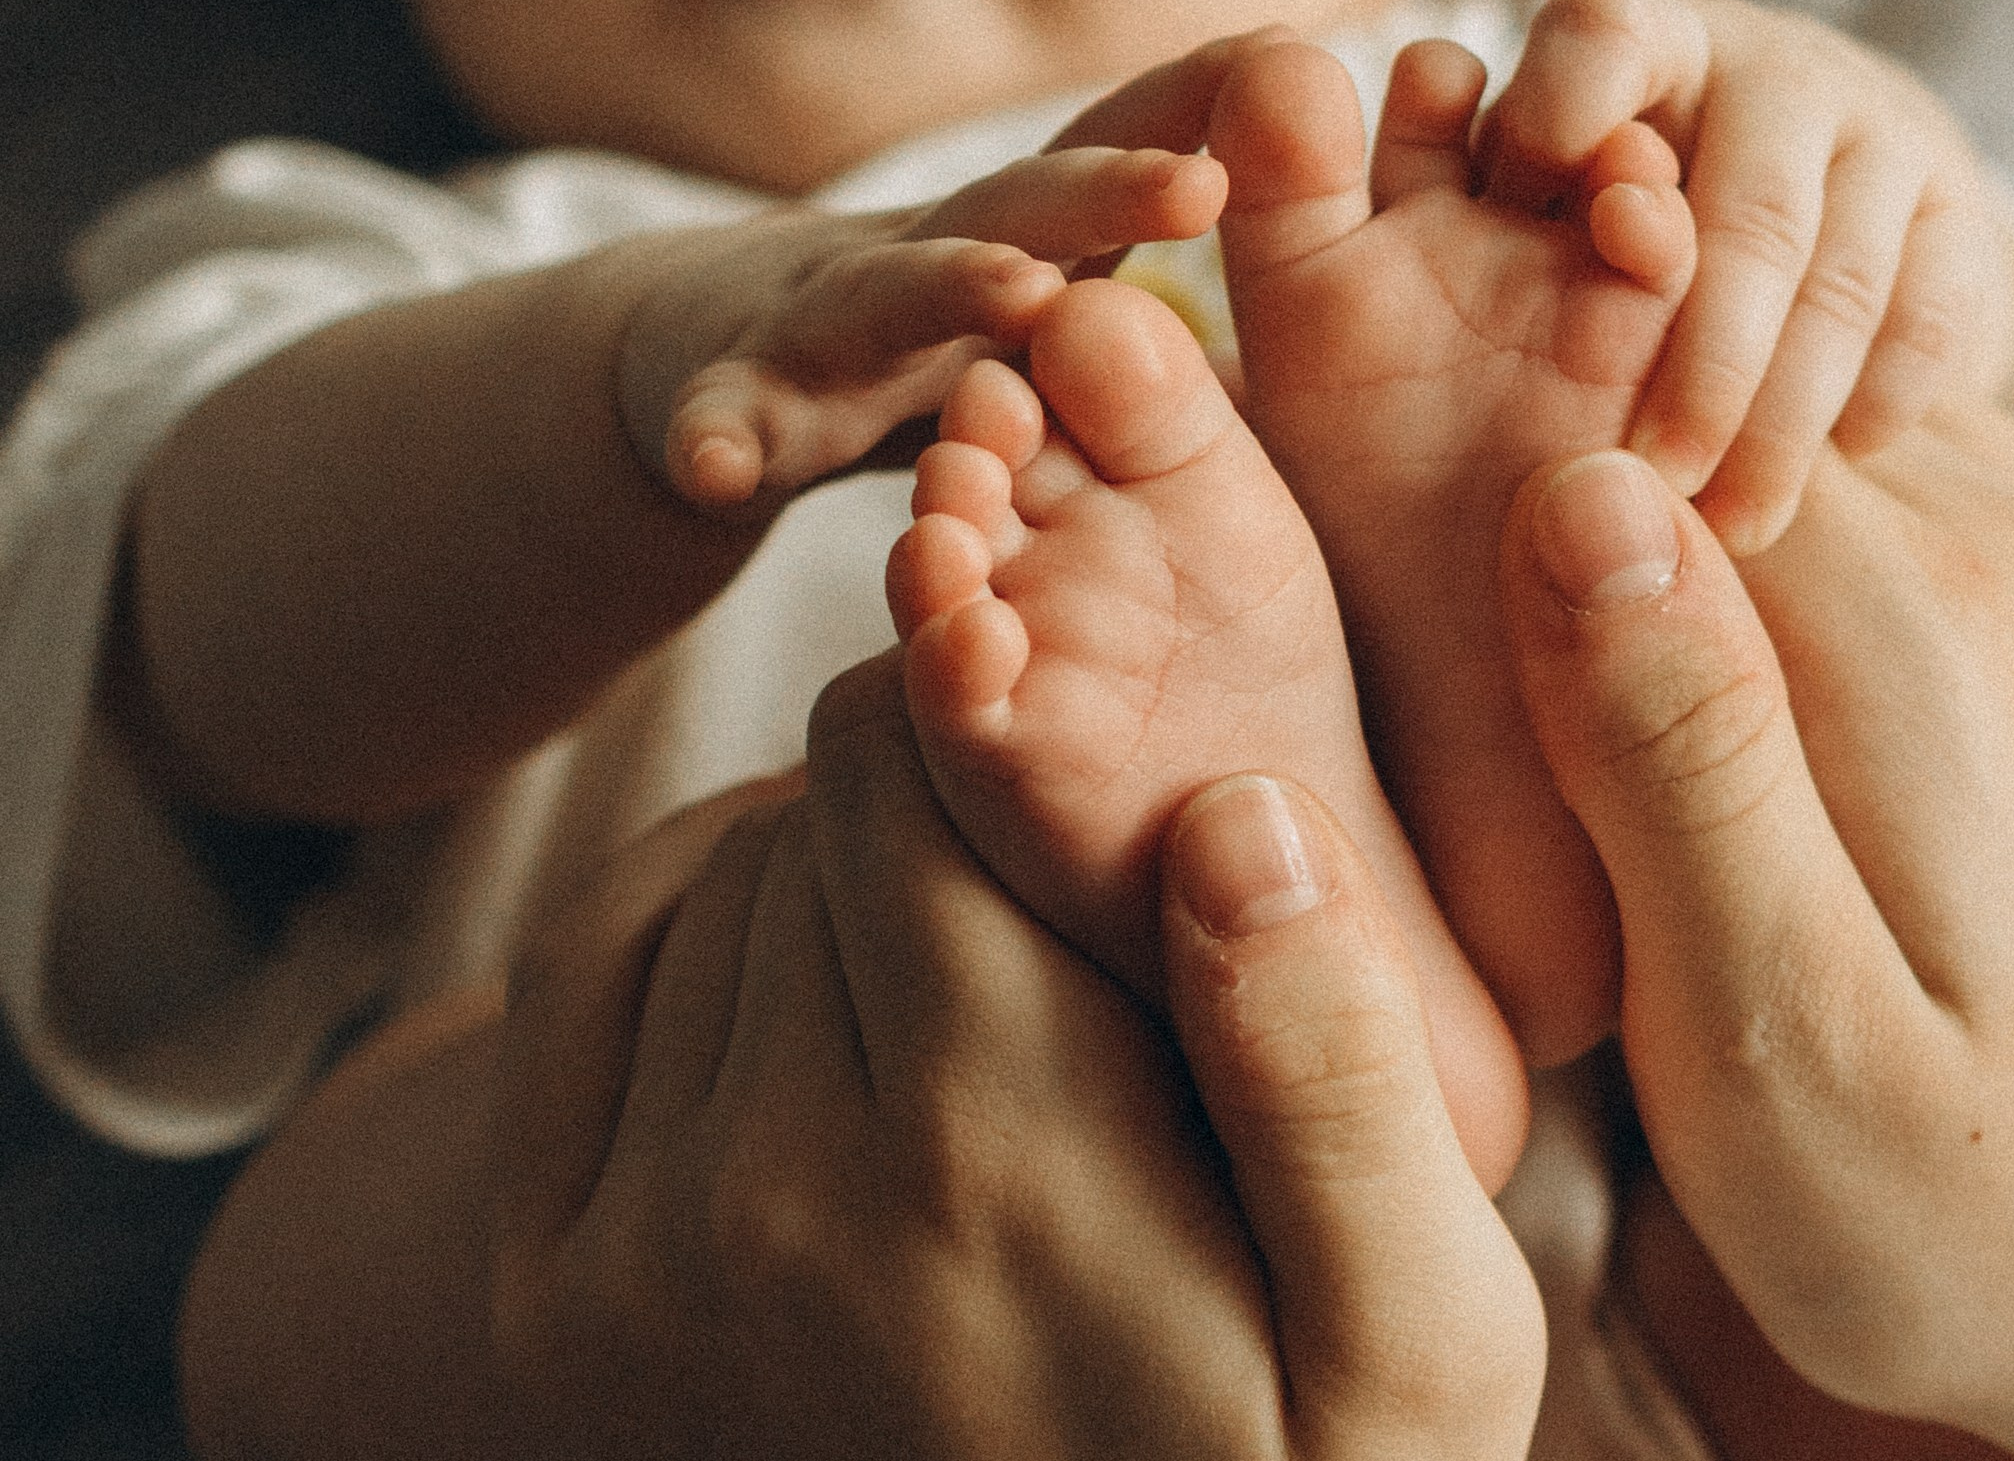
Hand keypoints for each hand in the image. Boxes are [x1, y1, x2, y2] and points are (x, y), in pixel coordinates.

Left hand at [489, 651, 1541, 1458]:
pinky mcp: (563, 1296)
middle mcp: (775, 1195)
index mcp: (997, 1153)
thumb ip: (1341, 1080)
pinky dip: (706, 911)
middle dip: (943, 784)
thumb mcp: (1418, 1344)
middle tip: (1056, 835)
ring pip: (728, 878)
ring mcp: (643, 1253)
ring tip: (978, 936)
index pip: (925, 757)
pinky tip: (832, 957)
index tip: (1091, 721)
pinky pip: (597, 967)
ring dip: (839, 863)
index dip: (1011, 701)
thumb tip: (1237, 814)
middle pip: (827, 808)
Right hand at [613, 33, 1287, 511]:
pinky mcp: (734, 401)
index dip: (1193, 119)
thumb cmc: (915, 347)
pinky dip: (719, 435)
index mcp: (1009, 242)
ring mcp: (818, 320)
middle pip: (1020, 209)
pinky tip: (718, 467)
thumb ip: (1140, 293)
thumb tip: (1303, 258)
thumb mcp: (1035, 314)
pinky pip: (724, 419)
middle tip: (1204, 181)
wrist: (708, 360)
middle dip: (1109, 189)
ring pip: (884, 298)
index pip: (1108, 165)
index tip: (1291, 61)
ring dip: (950, 284)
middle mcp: (921, 254)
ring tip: (1018, 290)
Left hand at [1481, 0, 2013, 550]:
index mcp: (1635, 46)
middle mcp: (1768, 67)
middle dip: (1700, 367)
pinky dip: (1879, 404)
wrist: (1798, 212)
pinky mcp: (1961, 211)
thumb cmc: (1606, 223)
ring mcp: (1877, 131)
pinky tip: (1831, 474)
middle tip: (1652, 480)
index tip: (1544, 185)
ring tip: (1734, 530)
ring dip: (1783, 422)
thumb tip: (1433, 210)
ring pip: (1841, 285)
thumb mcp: (1526, 200)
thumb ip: (1477, 204)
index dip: (1576, 101)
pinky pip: (1932, 318)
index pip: (1605, 34)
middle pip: (1746, 216)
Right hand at [1496, 420, 2013, 1459]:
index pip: (1665, 428)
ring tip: (1663, 739)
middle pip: (1742, 415)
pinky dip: (1806, 556)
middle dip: (1618, 519)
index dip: (1532, 507)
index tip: (1490, 668)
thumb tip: (1578, 492)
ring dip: (1712, 535)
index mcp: (1926, 640)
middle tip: (1561, 732)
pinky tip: (1769, 716)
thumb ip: (1672, 759)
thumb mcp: (1766, 1033)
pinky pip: (1905, 486)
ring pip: (1816, 434)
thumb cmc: (1936, 1200)